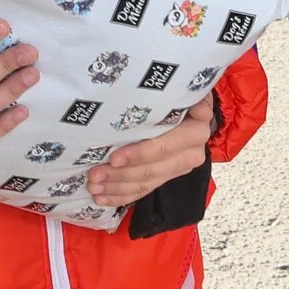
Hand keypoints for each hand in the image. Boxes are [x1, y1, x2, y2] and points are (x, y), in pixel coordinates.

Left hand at [90, 93, 215, 210]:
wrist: (192, 108)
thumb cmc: (176, 94)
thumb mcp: (177, 90)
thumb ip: (172, 95)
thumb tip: (162, 101)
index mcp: (195, 129)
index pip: (163, 146)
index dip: (139, 154)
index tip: (113, 158)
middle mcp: (193, 151)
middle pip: (153, 169)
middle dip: (120, 175)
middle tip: (94, 175)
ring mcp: (182, 166)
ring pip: (147, 182)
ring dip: (118, 187)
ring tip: (94, 187)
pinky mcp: (171, 175)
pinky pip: (146, 190)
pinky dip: (123, 195)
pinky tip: (104, 198)